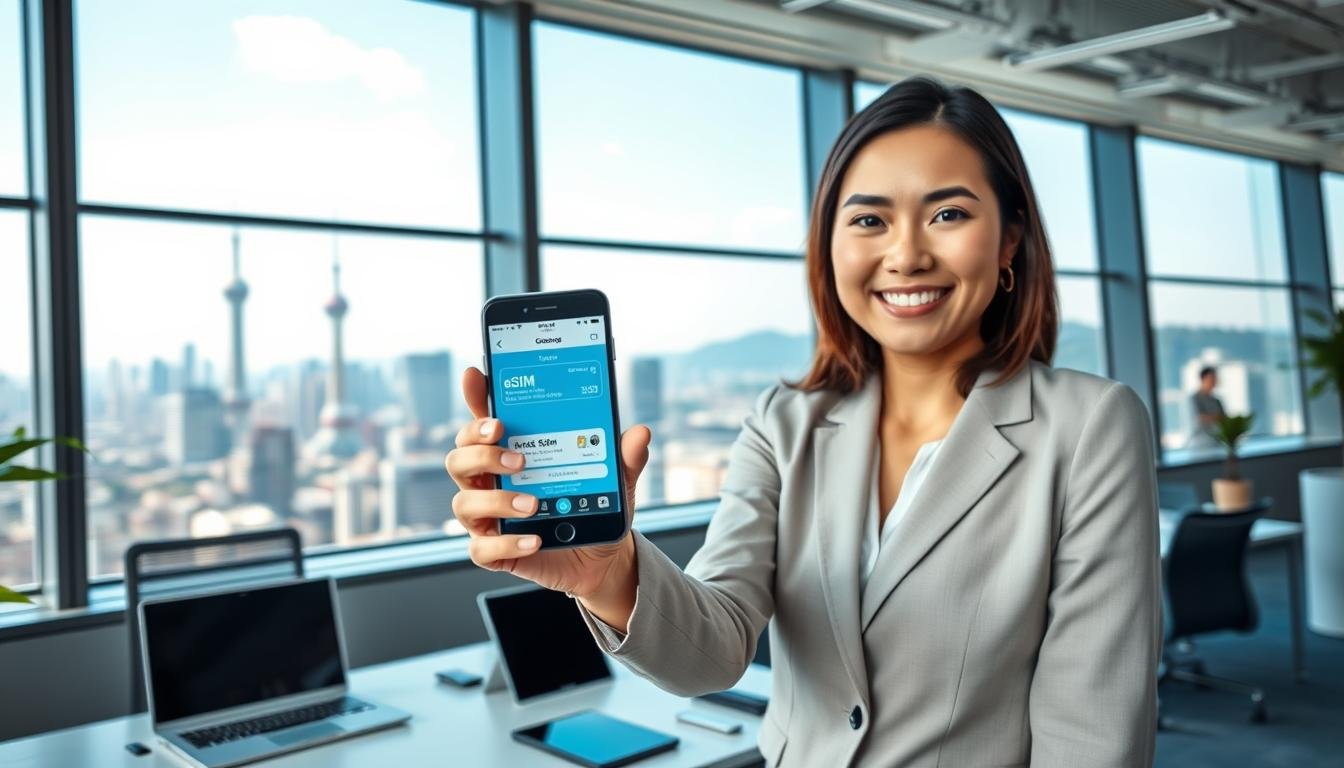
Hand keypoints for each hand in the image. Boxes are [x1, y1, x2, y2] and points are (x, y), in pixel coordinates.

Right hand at [444, 366, 650, 602]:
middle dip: (481, 451)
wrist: (602, 556)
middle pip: (460, 457)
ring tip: (533, 504)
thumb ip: (624, 455)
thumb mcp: (616, 478)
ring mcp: (489, 517)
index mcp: (512, 452)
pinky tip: (534, 539)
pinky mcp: (495, 552)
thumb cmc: (595, 506)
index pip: (484, 422)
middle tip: (518, 455)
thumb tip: (640, 433)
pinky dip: (507, 543)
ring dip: (497, 500)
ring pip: (464, 502)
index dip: (476, 397)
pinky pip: (482, 549)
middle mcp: (491, 482)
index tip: (477, 377)